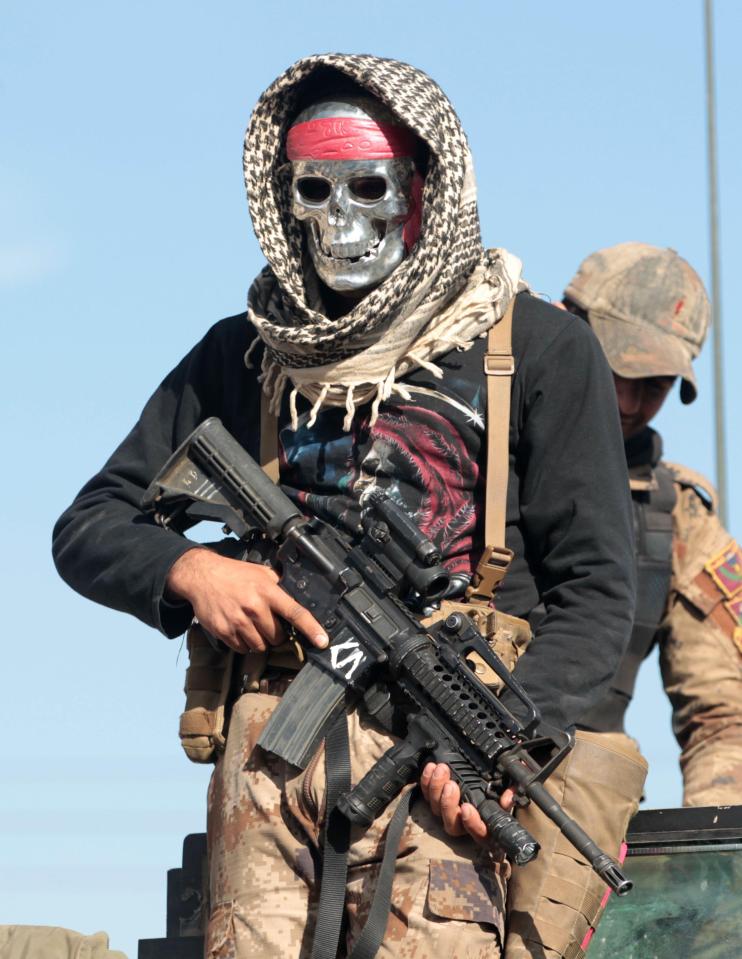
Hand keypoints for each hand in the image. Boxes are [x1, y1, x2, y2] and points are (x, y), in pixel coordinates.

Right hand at [166, 547, 328, 653]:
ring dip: (260, 640)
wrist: (202, 576)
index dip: (311, 628)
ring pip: (260, 646)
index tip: (323, 641)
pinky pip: (242, 649)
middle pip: (277, 637)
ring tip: (252, 625)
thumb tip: (299, 596)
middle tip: (267, 622)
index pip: (295, 612)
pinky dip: (243, 643)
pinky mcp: (224, 631)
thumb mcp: (261, 572)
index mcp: (267, 592)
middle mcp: (254, 607)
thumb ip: (279, 585)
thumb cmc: (235, 574)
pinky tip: (239, 628)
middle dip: (276, 634)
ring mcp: (238, 621)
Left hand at [419, 762, 514, 844]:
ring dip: (437, 788)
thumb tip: (509, 795)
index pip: (480, 835)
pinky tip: (431, 768)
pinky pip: (427, 795)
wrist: (475, 780)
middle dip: (449, 804)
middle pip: (452, 824)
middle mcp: (464, 824)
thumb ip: (511, 793)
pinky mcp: (435, 800)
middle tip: (452, 785)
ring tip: (442, 770)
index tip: (467, 808)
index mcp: (485, 826)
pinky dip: (427, 781)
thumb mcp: (507, 791)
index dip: (472, 824)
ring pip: (436, 809)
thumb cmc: (496, 789)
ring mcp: (448, 813)